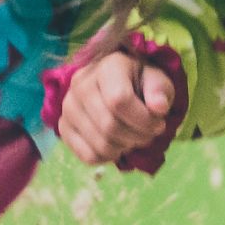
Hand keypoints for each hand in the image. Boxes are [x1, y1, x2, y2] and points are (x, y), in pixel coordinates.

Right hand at [57, 50, 175, 165]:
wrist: (116, 87)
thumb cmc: (140, 84)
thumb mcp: (157, 81)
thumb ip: (160, 91)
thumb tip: (158, 107)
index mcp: (107, 67)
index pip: (119, 100)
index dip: (144, 120)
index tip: (159, 123)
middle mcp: (80, 84)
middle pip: (110, 126)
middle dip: (137, 137)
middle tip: (147, 134)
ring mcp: (68, 107)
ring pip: (101, 145)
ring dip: (124, 148)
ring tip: (132, 137)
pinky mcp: (63, 127)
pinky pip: (88, 156)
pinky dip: (108, 157)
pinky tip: (116, 145)